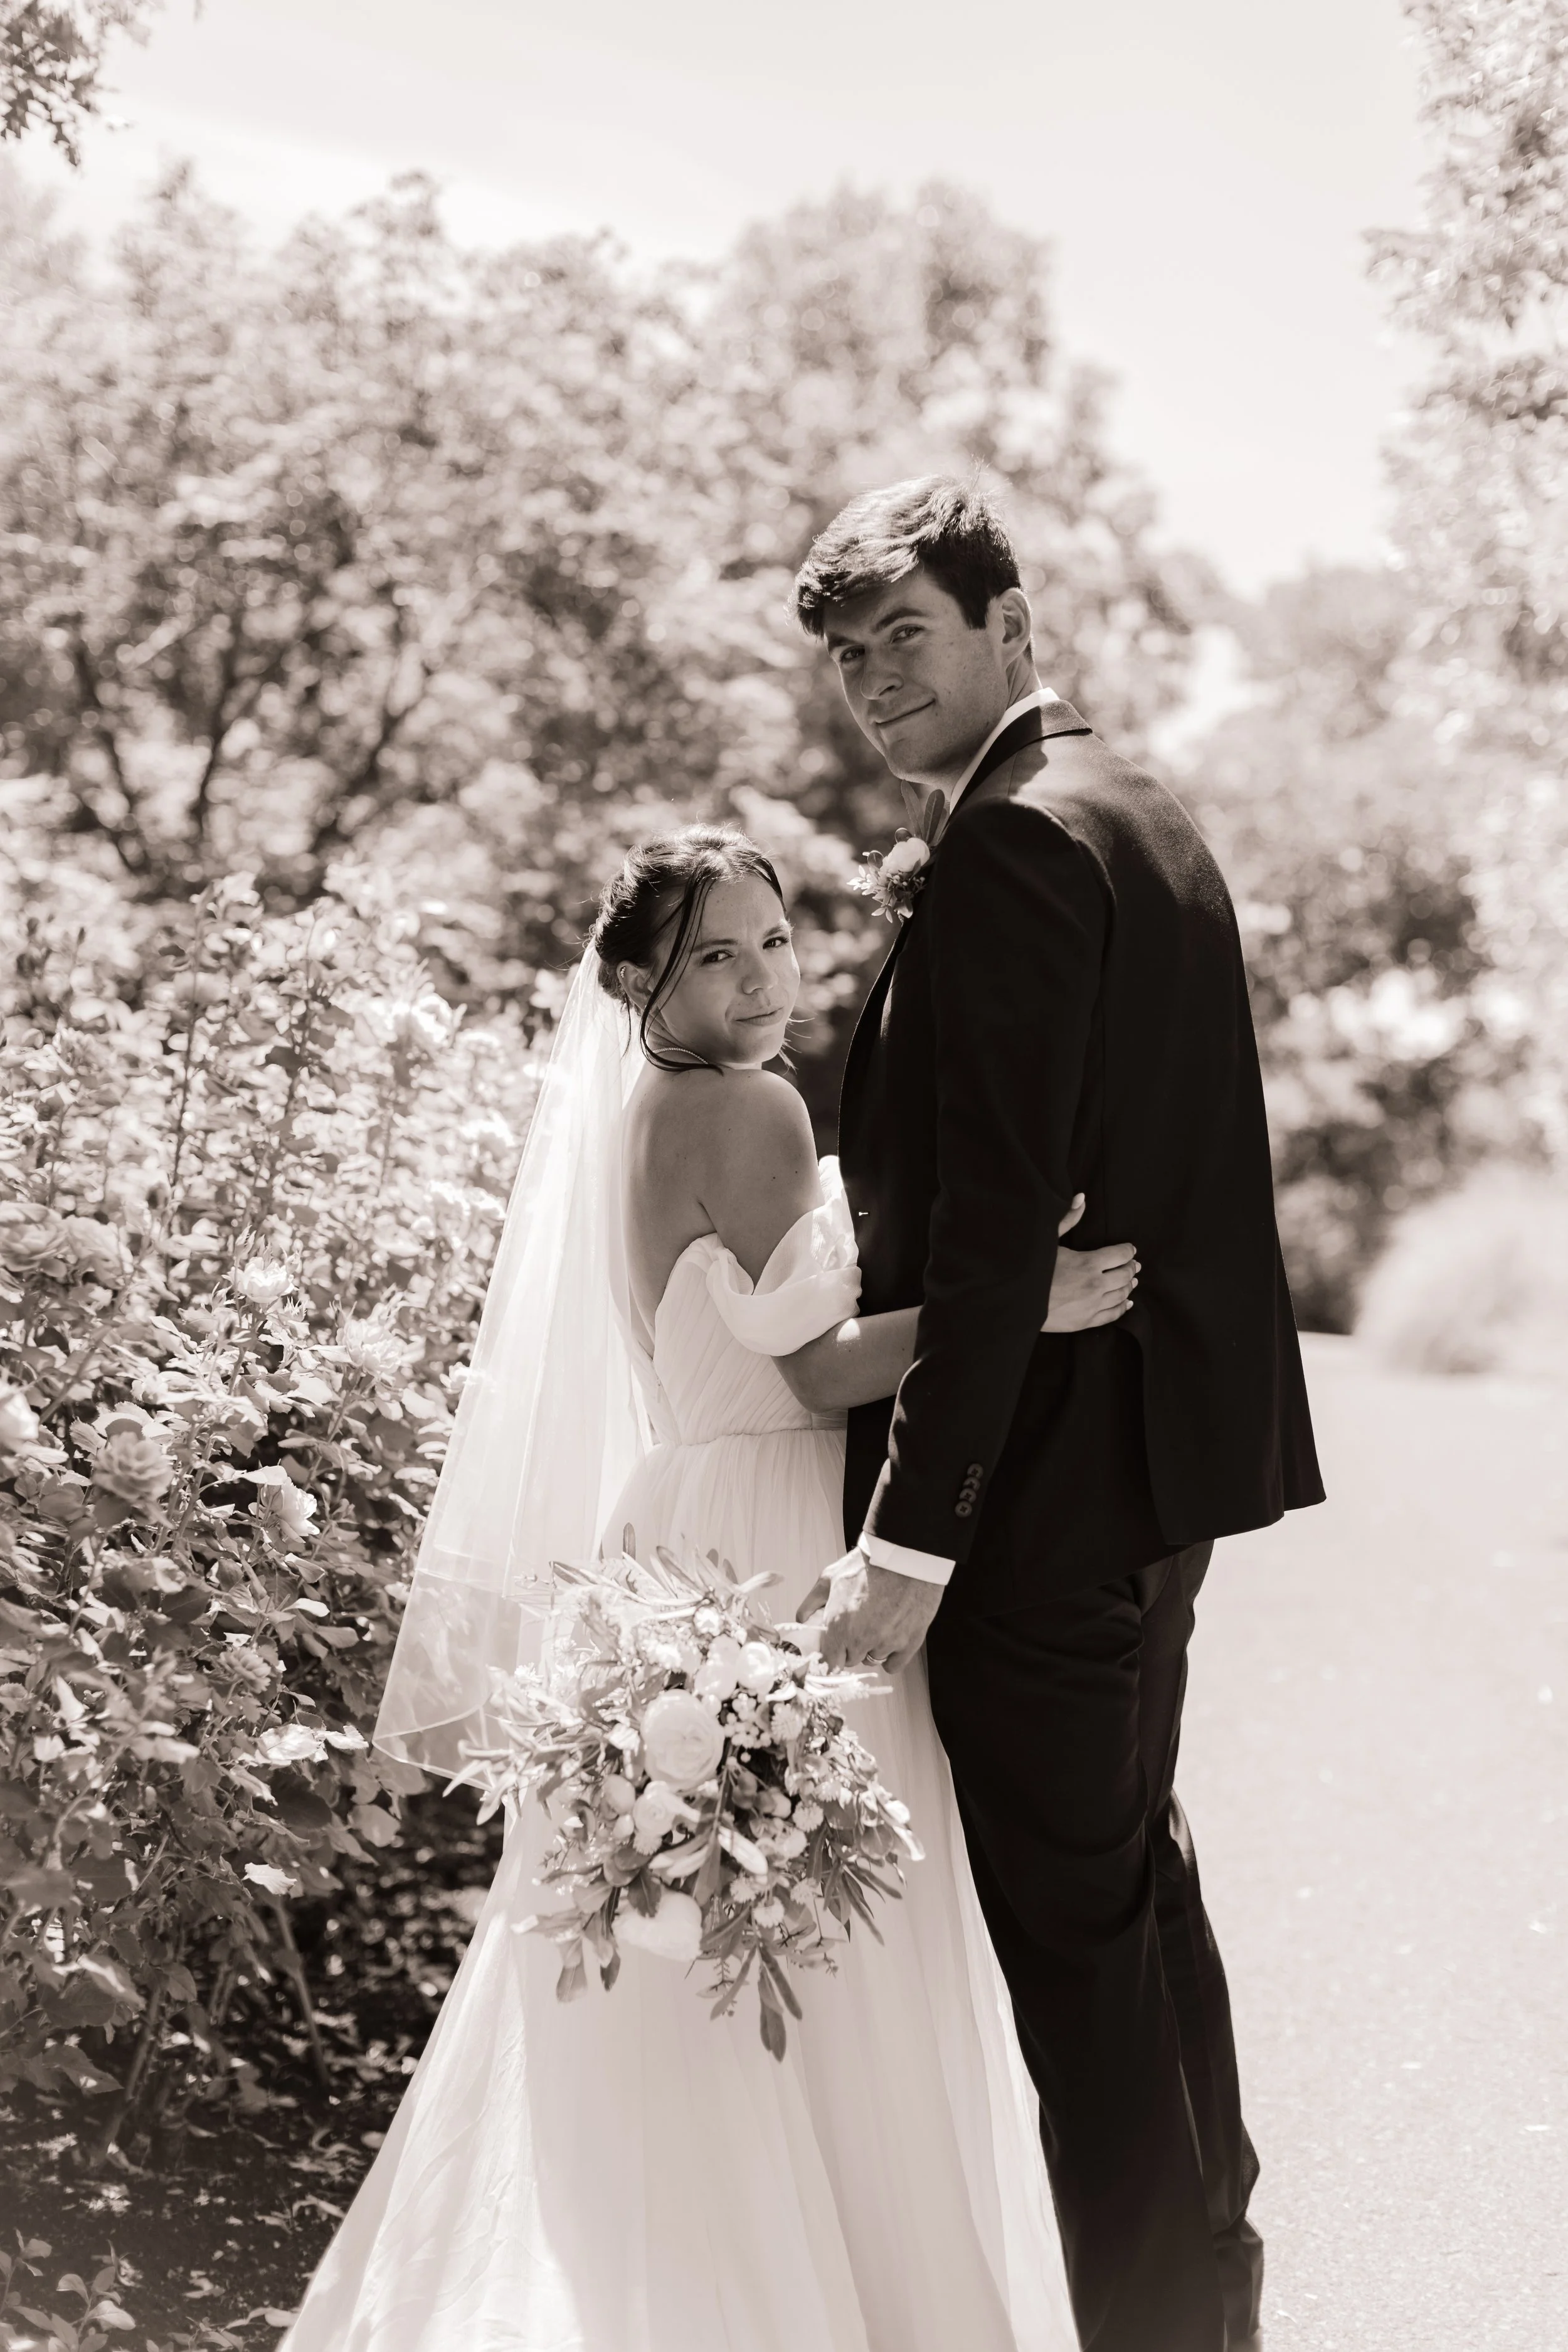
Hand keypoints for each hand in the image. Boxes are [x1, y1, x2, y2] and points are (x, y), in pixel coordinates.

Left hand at [799, 1551, 942, 1674]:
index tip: (834, 1649)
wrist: (904, 1555)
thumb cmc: (868, 1563)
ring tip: (878, 1623)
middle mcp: (862, 1639)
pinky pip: (894, 1665)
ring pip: (873, 1659)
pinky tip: (891, 1639)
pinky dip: (891, 1656)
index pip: (830, 1663)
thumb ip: (812, 1601)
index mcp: (839, 1625)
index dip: (831, 1655)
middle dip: (851, 1647)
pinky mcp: (910, 1643)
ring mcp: (887, 1643)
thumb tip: (802, 1618)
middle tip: (858, 1625)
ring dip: (872, 1647)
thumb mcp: (831, 1577)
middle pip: (851, 1660)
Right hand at [1042, 1193, 1138, 1332]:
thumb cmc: (1031, 1270)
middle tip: (1134, 1265)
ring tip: (1132, 1281)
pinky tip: (1127, 1302)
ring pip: (1121, 1294)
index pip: (1120, 1254)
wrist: (1018, 1304)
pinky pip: (1113, 1314)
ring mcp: (1093, 1305)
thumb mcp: (1048, 1241)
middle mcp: (1096, 1284)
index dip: (1128, 1250)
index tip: (1131, 1249)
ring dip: (1129, 1286)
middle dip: (1131, 1268)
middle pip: (1124, 1274)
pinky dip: (1123, 1307)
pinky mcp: (1086, 1321)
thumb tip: (1081, 1198)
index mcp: (1089, 1262)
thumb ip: (1067, 1219)